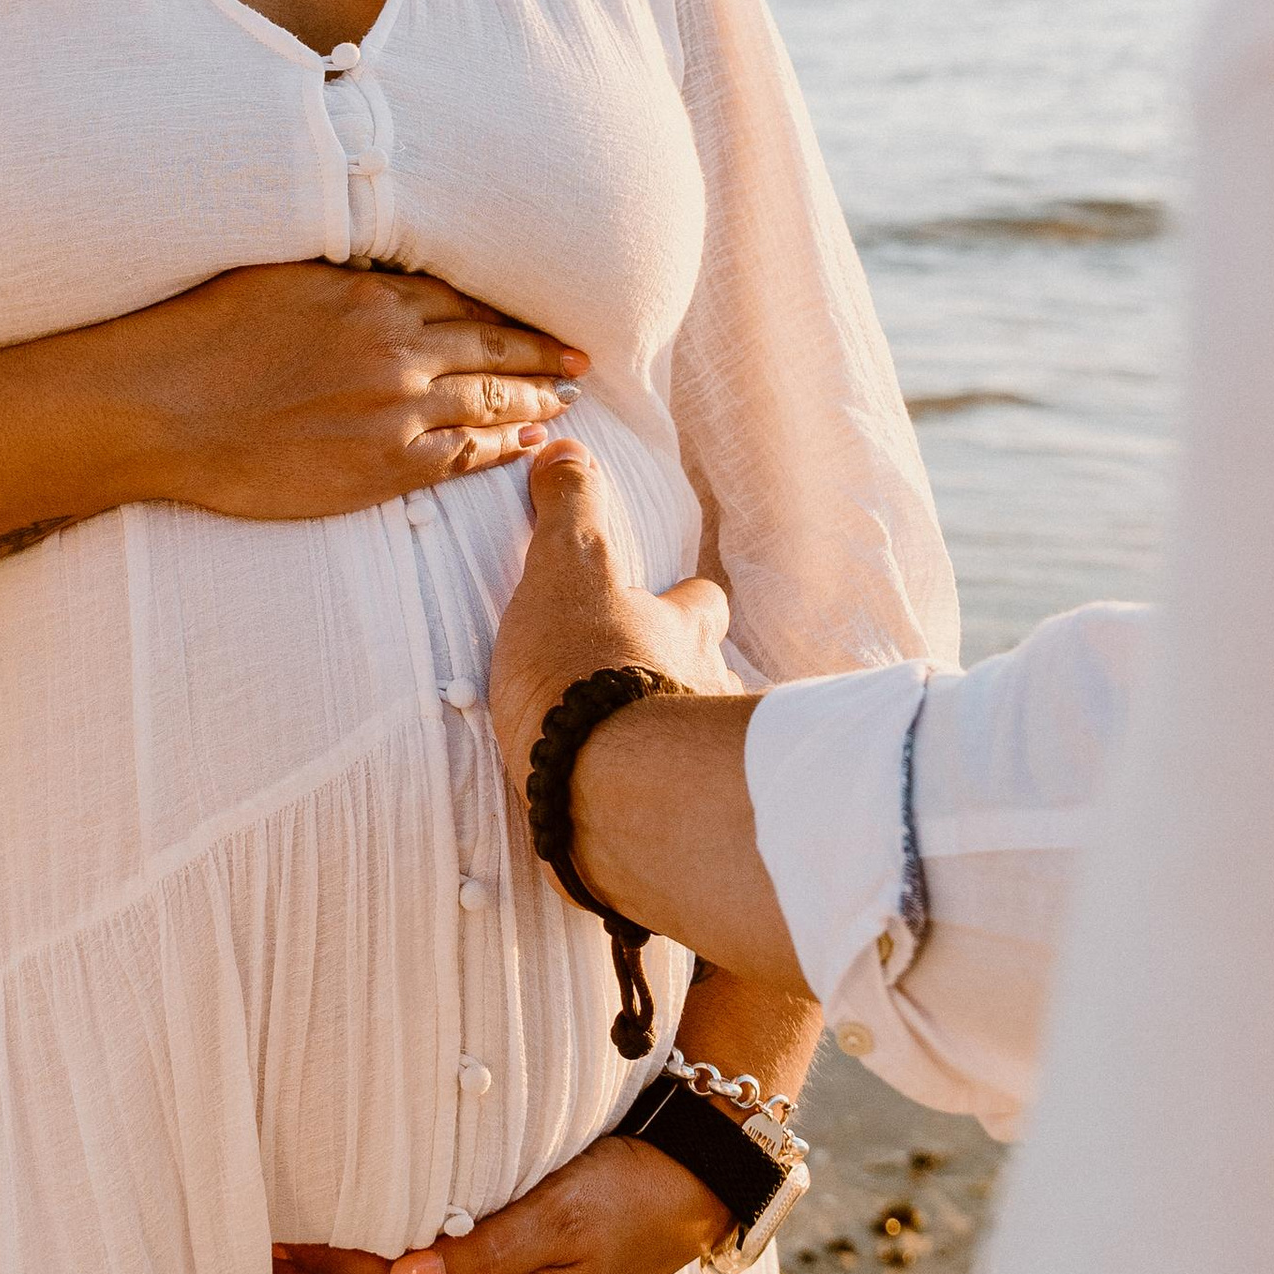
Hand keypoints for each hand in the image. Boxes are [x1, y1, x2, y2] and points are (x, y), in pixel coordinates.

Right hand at [127, 263, 588, 523]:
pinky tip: (529, 444)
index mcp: (370, 293)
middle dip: (540, 352)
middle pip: (491, 346)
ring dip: (534, 399)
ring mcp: (395, 408)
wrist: (163, 406)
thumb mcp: (277, 275)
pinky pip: (464, 455)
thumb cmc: (201, 334)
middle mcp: (396, 347)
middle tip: (580, 359)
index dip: (506, 310)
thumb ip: (337, 275)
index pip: (461, 300)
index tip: (537, 314)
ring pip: (489, 399)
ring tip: (566, 402)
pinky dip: (504, 447)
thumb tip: (373, 272)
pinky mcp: (383, 465)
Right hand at [486, 441, 741, 809]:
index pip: (702, 601)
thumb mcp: (566, 571)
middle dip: (681, 678)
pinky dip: (650, 809)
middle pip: (708, 676)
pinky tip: (617, 817)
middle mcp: (704, 689)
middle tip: (640, 686)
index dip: (686, 599)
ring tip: (624, 758)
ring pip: (695, 742)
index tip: (672, 597)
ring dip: (667, 745)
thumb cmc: (585, 670)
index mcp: (681, 629)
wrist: (605, 790)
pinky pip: (671, 811)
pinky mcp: (673, 824)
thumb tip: (568, 448)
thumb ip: (569, 511)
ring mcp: (695, 760)